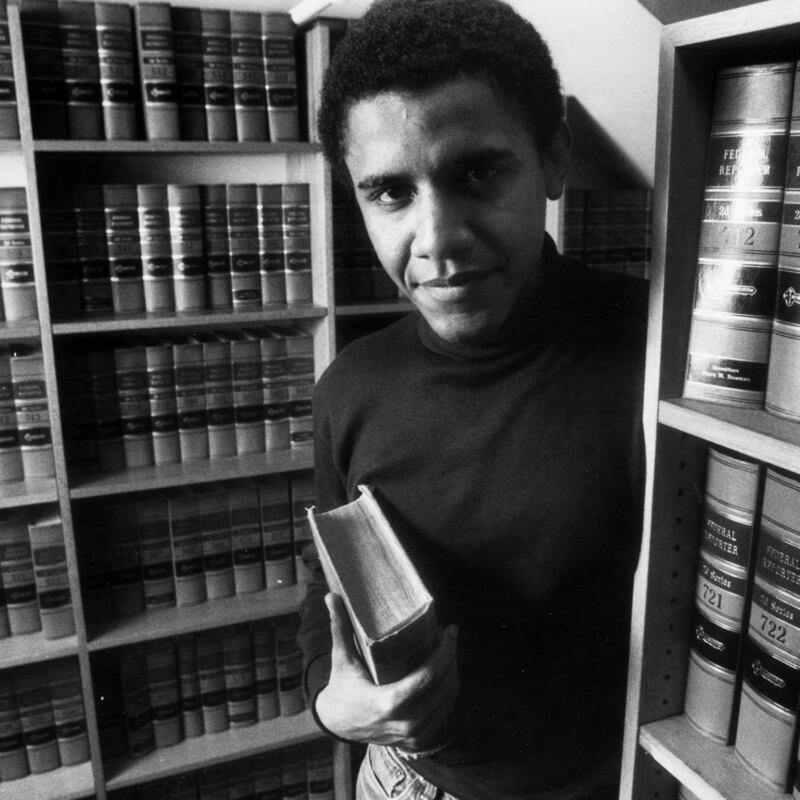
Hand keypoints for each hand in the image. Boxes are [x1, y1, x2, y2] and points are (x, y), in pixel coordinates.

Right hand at [315, 592, 458, 751]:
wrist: (336, 723)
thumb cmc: (342, 686)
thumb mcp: (342, 658)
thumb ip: (339, 627)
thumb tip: (331, 595)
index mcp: (387, 702)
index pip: (428, 677)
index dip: (445, 652)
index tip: (450, 631)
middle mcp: (404, 723)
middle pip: (443, 688)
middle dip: (452, 658)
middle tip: (450, 637)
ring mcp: (412, 735)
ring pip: (447, 702)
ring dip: (453, 675)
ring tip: (450, 652)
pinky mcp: (416, 741)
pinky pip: (443, 715)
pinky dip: (449, 695)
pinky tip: (447, 676)